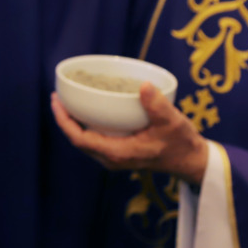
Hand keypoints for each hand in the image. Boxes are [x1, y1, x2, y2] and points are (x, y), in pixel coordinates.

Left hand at [51, 83, 208, 185]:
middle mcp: (112, 158)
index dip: (64, 121)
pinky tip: (89, 109)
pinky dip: (87, 124)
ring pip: (85, 140)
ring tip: (68, 101)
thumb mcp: (171, 122)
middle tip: (58, 96)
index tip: (56, 102)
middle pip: (78, 139)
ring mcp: (115, 156)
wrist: (190, 160)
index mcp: (118, 153)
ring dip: (74, 122)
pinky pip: (95, 139)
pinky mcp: (120, 152)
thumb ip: (157, 105)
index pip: (80, 139)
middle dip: (65, 119)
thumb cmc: (180, 143)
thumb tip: (143, 86)